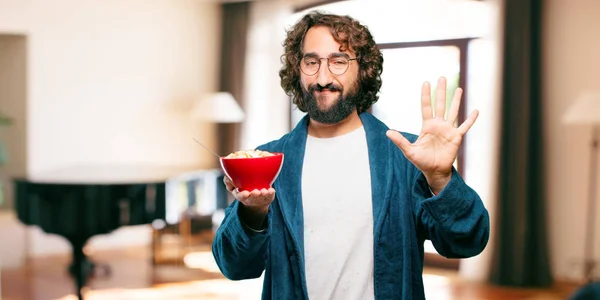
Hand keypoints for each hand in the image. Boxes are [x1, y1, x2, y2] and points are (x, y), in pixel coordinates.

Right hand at [224, 176, 274, 228]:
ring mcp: (260, 197)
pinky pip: (270, 195)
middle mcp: (251, 197)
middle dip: (254, 195)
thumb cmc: (243, 191)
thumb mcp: (234, 188)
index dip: (242, 195)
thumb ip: (229, 182)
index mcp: (241, 195)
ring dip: (262, 193)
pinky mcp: (268, 197)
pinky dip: (270, 193)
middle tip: (255, 192)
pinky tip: (271, 190)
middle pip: (252, 197)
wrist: (257, 202)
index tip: (245, 193)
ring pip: (261, 196)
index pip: (240, 196)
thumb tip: (226, 177)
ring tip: (264, 191)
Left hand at [386, 77, 477, 193]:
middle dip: (441, 91)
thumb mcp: (409, 151)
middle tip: (442, 77)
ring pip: (453, 111)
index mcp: (427, 126)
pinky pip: (465, 126)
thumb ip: (400, 141)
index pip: (426, 107)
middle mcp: (438, 125)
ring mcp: (448, 130)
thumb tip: (387, 132)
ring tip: (459, 88)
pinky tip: (476, 110)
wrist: (434, 171)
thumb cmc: (421, 161)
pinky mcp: (456, 137)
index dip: (426, 95)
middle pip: (440, 104)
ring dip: (456, 100)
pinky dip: (470, 119)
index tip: (426, 82)